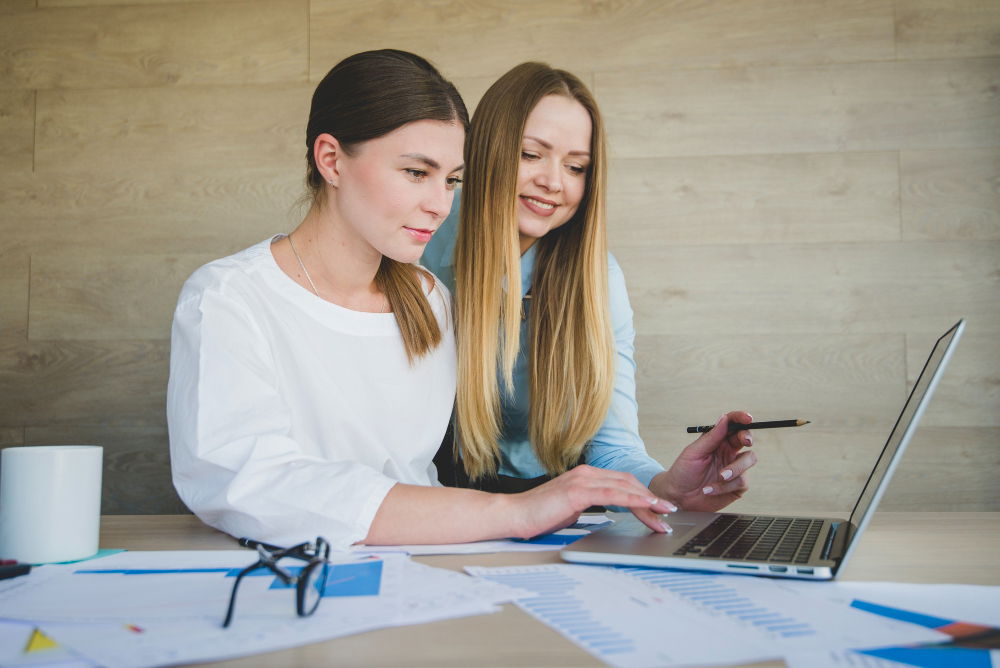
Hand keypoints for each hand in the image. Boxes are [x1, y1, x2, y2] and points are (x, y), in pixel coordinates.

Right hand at [509, 465, 676, 537]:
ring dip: (648, 501)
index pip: (623, 482)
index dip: (644, 494)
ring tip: (665, 513)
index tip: (659, 508)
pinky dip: (633, 500)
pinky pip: (613, 494)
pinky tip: (646, 508)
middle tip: (669, 512)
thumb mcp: (570, 510)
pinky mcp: (578, 491)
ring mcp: (582, 480)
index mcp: (586, 476)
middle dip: (652, 498)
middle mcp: (586, 473)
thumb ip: (589, 506)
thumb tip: (608, 514)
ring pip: (625, 487)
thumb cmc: (538, 515)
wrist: (514, 515)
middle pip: (629, 482)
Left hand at [650, 411, 756, 512]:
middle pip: (746, 439)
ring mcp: (734, 469)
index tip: (747, 418)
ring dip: (735, 468)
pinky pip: (742, 481)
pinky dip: (725, 486)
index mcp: (717, 441)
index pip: (732, 425)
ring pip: (749, 459)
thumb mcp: (694, 452)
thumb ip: (711, 437)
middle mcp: (728, 452)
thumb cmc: (683, 472)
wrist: (678, 497)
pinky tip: (710, 490)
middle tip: (745, 441)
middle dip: (747, 438)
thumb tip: (724, 418)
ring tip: (720, 476)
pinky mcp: (737, 486)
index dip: (741, 418)